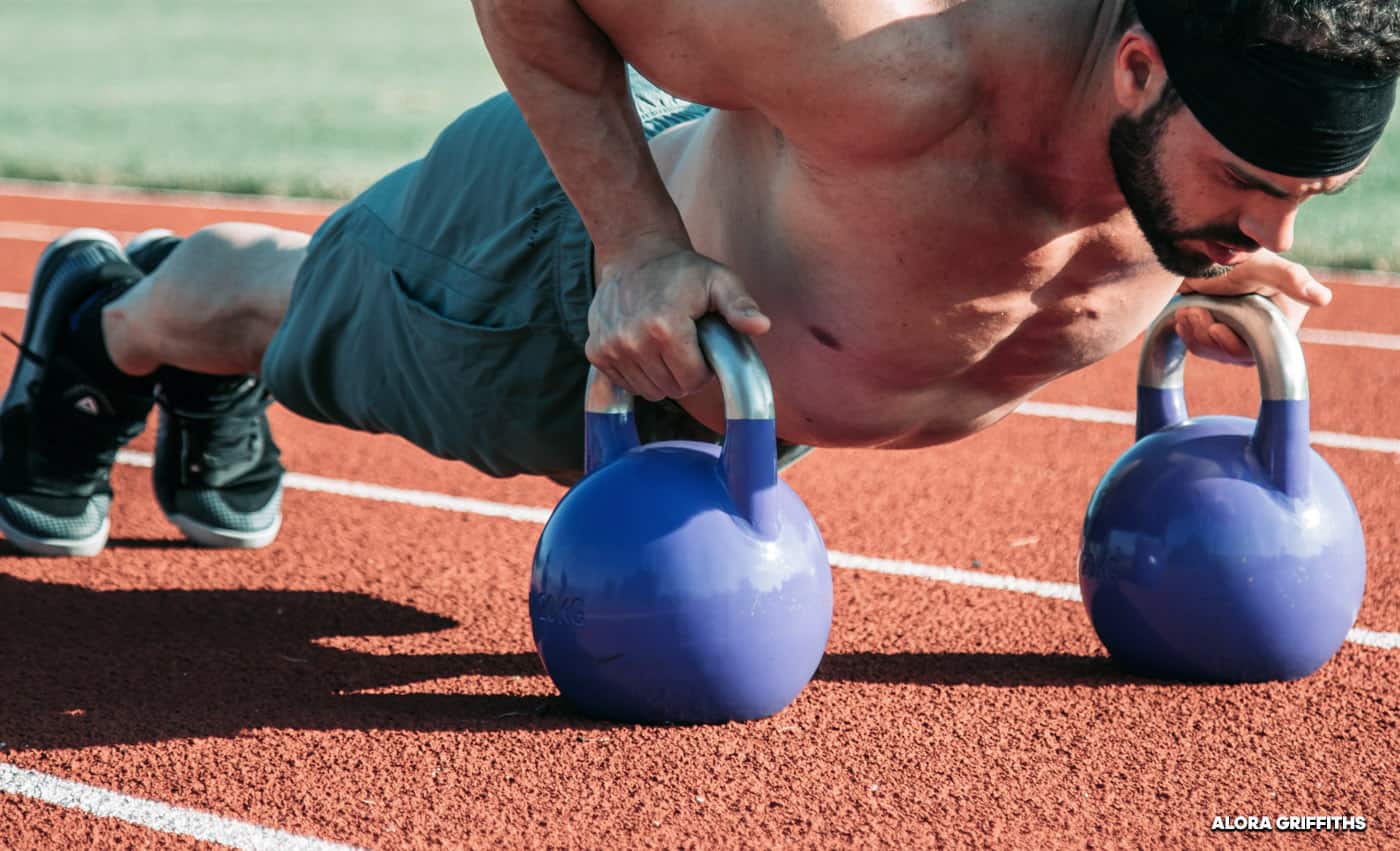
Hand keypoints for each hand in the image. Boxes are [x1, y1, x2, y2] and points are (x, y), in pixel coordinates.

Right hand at [586, 238, 769, 400]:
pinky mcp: (595, 351)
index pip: (692, 381)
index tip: (702, 347)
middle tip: (685, 344)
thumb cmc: (683, 271)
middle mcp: (633, 341)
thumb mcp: (720, 281)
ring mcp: (610, 347)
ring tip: (664, 344)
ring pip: (648, 391)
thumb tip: (761, 326)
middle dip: (683, 373)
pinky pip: (625, 384)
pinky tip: (643, 347)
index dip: (703, 369)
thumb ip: (740, 306)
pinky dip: (638, 373)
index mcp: (666, 327)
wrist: (635, 254)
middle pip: (670, 389)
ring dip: (660, 375)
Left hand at [1173, 249, 1330, 365]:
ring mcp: (1237, 331)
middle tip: (1192, 312)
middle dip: (1208, 336)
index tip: (1215, 329)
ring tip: (1188, 309)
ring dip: (1195, 333)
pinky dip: (1188, 332)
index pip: (1260, 351)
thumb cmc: (1238, 254)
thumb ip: (1292, 281)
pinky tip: (1184, 315)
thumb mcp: (1264, 267)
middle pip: (1233, 355)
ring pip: (1213, 351)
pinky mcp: (1215, 330)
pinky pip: (1200, 345)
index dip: (1235, 345)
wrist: (1199, 250)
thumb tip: (1324, 298)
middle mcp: (1263, 329)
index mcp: (1282, 319)